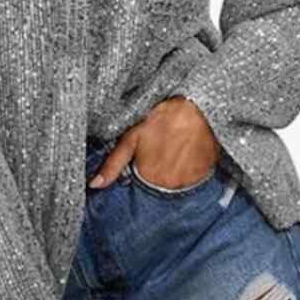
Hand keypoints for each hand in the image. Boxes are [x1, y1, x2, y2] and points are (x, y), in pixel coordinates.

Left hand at [88, 96, 220, 189]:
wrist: (196, 108)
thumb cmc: (161, 119)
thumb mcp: (131, 138)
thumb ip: (112, 164)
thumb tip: (94, 185)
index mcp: (148, 178)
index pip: (142, 192)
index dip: (142, 177)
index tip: (145, 164)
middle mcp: (169, 186)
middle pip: (159, 190)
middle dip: (157, 176)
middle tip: (160, 154)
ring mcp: (189, 183)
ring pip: (177, 186)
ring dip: (174, 174)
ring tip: (174, 151)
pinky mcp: (205, 176)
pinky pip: (194, 181)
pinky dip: (190, 171)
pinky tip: (187, 153)